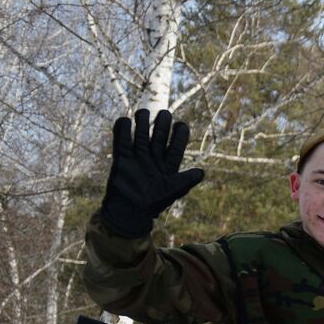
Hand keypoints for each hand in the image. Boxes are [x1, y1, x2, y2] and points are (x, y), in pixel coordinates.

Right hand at [100, 108, 204, 236]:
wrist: (130, 211)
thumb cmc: (155, 203)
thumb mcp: (173, 190)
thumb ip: (186, 180)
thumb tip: (202, 172)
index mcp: (168, 168)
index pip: (176, 148)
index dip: (179, 137)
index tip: (182, 124)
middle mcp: (154, 161)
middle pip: (158, 139)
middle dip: (162, 126)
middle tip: (165, 113)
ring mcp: (138, 159)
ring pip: (141, 137)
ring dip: (142, 125)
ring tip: (144, 112)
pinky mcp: (122, 160)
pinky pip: (122, 142)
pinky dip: (122, 132)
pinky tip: (125, 120)